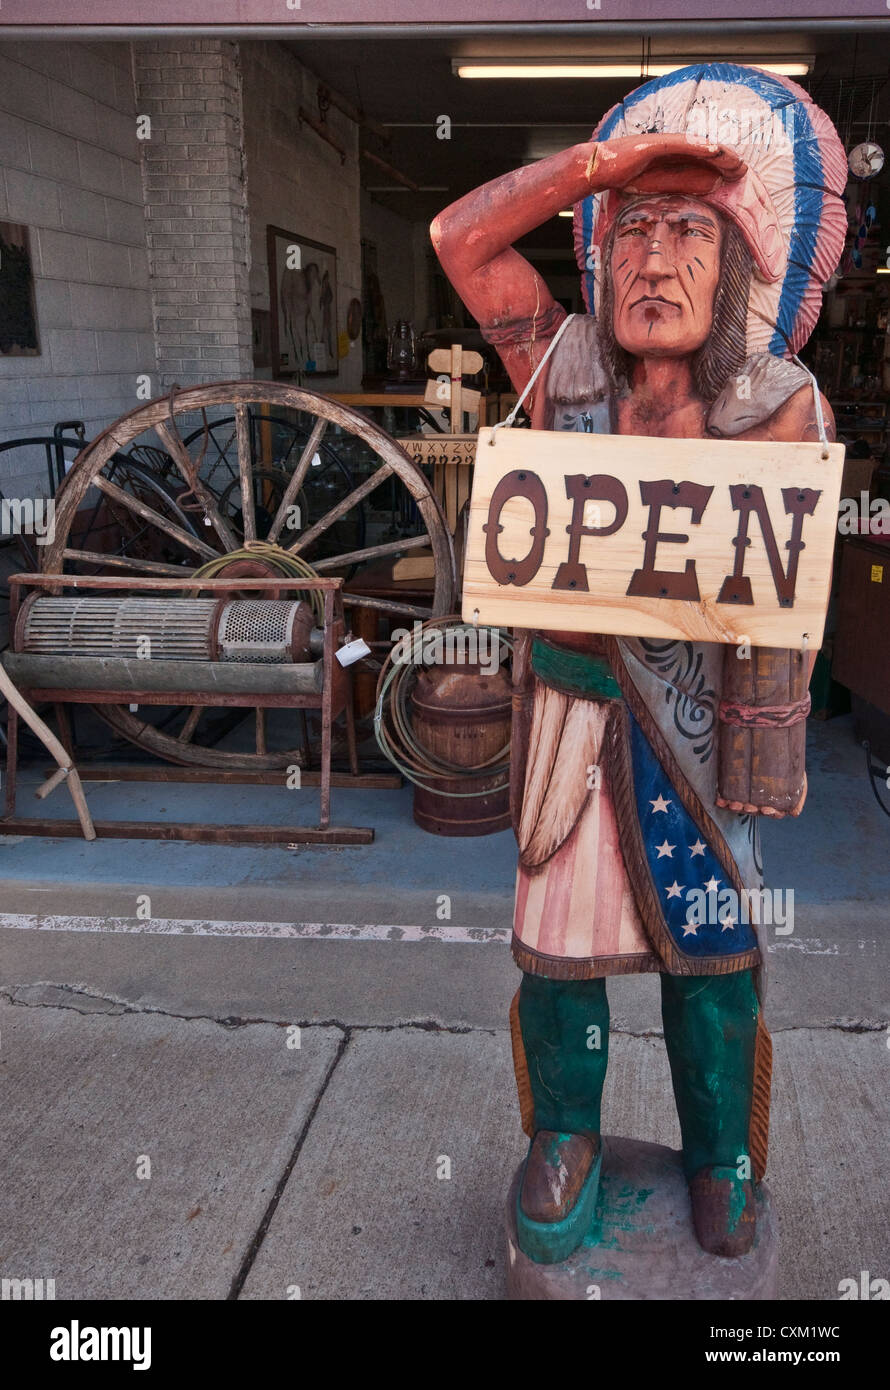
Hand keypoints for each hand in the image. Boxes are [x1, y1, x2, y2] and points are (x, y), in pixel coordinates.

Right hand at [588, 133, 745, 196]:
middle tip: (744, 170)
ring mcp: (665, 142)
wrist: (598, 168)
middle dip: (726, 160)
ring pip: (698, 147)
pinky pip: (683, 145)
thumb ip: (685, 183)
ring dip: (719, 153)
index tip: (737, 175)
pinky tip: (715, 151)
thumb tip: (713, 184)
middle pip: (705, 152)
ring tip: (736, 162)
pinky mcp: (656, 142)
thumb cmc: (624, 177)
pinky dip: (700, 147)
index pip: (703, 161)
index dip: (722, 166)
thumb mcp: (660, 185)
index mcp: (674, 156)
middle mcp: (673, 146)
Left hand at [716, 774, 807, 818]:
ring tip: (733, 804)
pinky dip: (723, 800)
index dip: (770, 813)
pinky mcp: (736, 789)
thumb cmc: (789, 767)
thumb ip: (798, 794)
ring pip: (741, 806)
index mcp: (777, 802)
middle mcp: (761, 801)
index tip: (766, 809)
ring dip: (736, 807)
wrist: (776, 746)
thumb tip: (794, 813)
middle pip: (755, 810)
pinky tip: (719, 800)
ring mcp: (748, 796)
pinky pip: (728, 797)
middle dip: (750, 810)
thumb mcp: (798, 779)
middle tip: (747, 806)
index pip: (774, 812)